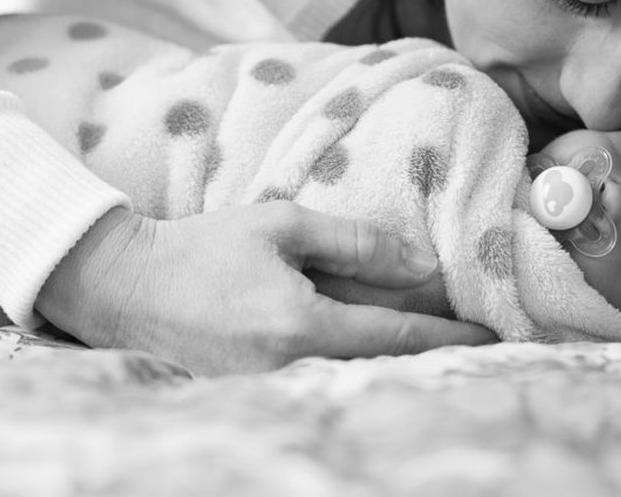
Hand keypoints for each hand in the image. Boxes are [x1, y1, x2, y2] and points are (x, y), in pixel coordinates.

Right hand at [37, 203, 496, 374]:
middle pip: (382, 369)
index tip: (493, 333)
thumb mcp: (281, 225)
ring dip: (396, 363)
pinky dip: (355, 369)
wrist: (127, 286)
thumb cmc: (204, 248)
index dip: (448, 334)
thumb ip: (354, 243)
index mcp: (299, 324)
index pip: (395, 337)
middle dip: (431, 354)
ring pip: (354, 380)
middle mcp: (288, 369)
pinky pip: (320, 383)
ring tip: (436, 345)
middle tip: (478, 340)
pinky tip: (375, 352)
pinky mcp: (252, 396)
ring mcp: (267, 391)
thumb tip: (420, 263)